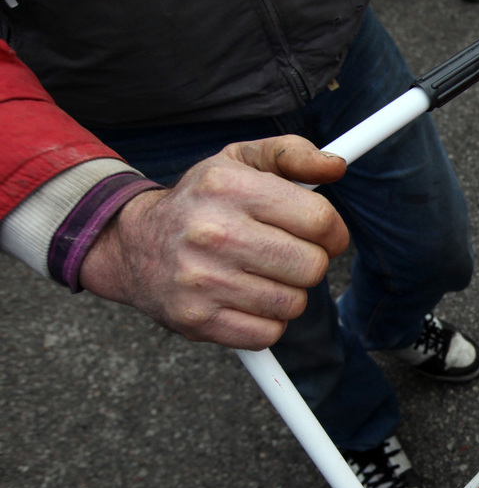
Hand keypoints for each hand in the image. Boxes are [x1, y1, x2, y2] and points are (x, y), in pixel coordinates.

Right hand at [79, 135, 350, 349]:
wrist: (134, 244)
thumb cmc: (203, 200)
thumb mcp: (241, 161)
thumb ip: (293, 155)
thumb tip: (336, 166)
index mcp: (228, 186)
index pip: (319, 219)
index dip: (332, 232)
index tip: (323, 235)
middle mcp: (212, 232)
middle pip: (312, 266)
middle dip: (309, 263)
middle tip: (286, 255)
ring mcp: (202, 280)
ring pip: (293, 303)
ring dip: (287, 293)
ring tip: (260, 275)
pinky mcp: (196, 319)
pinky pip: (268, 332)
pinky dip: (266, 321)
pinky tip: (245, 299)